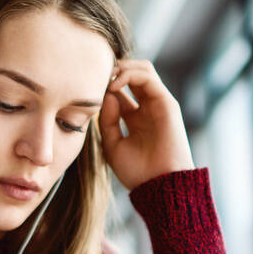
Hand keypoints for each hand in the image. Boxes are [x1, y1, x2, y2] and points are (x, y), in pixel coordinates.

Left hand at [99, 59, 194, 189]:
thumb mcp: (112, 145)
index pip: (119, 91)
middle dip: (113, 70)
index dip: (103, 86)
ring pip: (142, 69)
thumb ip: (107, 120)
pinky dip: (129, 74)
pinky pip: (148, 76)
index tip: (86, 90)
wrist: (159, 185)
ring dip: (121, 67)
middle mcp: (147, 108)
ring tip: (105, 78)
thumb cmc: (137, 172)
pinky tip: (113, 86)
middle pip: (132, 75)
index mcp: (134, 118)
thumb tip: (106, 96)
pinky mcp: (166, 102)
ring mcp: (158, 104)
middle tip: (95, 75)